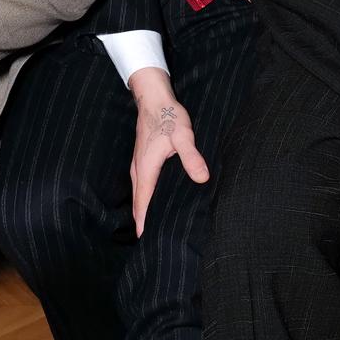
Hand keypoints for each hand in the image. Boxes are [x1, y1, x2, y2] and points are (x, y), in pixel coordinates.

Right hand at [129, 67, 210, 236]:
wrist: (154, 99)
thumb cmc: (169, 116)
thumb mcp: (184, 136)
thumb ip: (191, 157)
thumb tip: (202, 178)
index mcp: (146, 169)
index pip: (143, 202)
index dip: (144, 222)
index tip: (146, 239)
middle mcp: (138, 170)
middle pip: (138, 202)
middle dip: (142, 221)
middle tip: (150, 240)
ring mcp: (138, 165)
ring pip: (139, 195)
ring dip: (143, 211)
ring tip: (151, 227)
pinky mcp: (142, 160)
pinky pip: (141, 186)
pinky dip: (144, 199)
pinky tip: (153, 203)